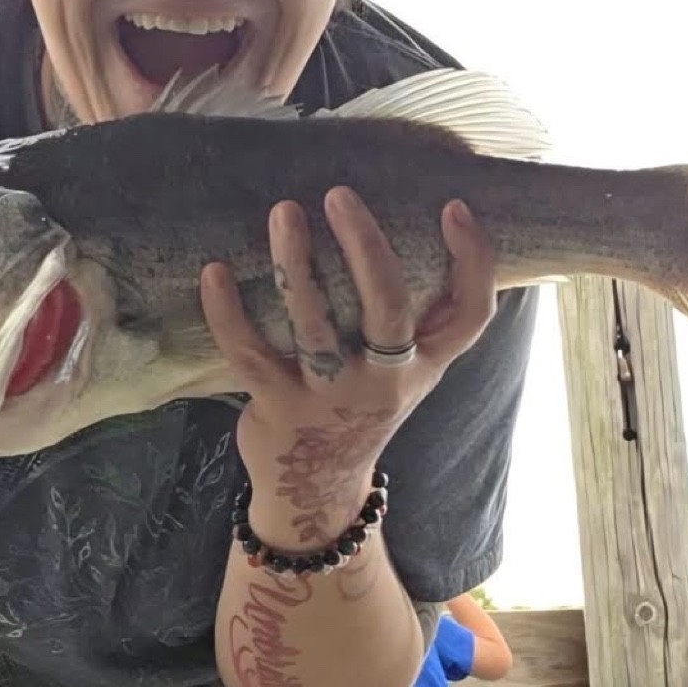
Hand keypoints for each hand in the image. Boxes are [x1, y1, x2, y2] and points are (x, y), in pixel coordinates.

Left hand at [199, 189, 495, 547]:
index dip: (473, 260)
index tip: (455, 206)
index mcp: (423, 364)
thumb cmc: (361, 406)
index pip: (471, 315)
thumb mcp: (404, 372)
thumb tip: (406, 226)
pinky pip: (249, 353)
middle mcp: (385, 381)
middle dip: (366, 246)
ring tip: (284, 213)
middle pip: (388, 308)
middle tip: (339, 195)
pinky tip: (214, 271)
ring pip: (315, 325)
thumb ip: (416, 319)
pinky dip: (228, 311)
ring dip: (295, 264)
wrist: (316, 491)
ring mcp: (331, 396)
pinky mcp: (279, 407)